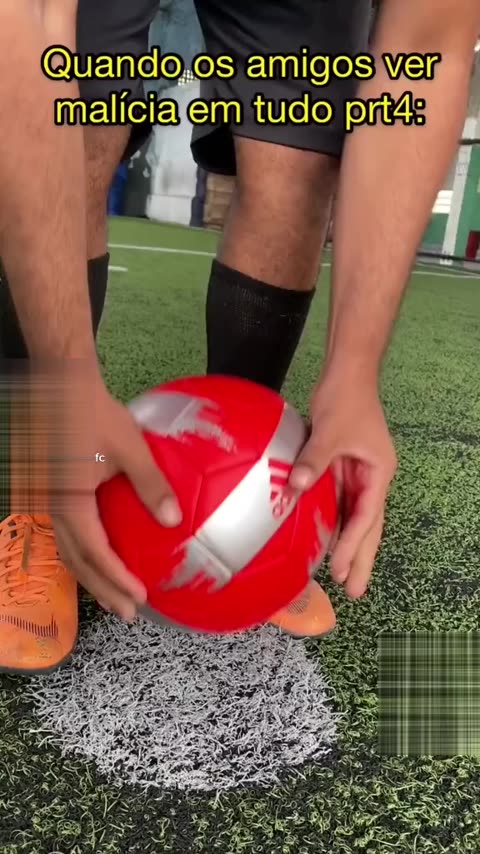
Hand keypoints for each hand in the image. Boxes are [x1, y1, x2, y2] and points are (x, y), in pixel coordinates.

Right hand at [48, 369, 181, 619]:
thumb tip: (173, 520)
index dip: (116, 579)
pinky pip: (64, 534)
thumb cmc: (95, 413)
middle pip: (76, 561)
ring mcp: (48, 501)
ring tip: (112, 596)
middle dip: (102, 590)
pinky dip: (82, 553)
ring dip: (90, 576)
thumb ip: (151, 486)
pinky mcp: (50, 492)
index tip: (139, 598)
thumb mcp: (130, 448)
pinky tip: (98, 556)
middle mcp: (54, 508)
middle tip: (126, 614)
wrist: (60, 385)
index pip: (95, 553)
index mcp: (71, 503)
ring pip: (66, 550)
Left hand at [289, 374, 396, 597]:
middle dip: (362, 558)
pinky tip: (326, 541)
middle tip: (355, 592)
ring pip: (356, 517)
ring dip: (350, 545)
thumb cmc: (345, 399)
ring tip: (344, 577)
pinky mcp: (344, 468)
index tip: (343, 570)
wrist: (347, 373)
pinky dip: (335, 523)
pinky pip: (340, 502)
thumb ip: (313, 461)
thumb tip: (294, 488)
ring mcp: (360, 474)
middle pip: (369, 526)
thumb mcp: (329, 431)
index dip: (354, 545)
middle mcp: (373, 478)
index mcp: (378, 473)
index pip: (366, 517)